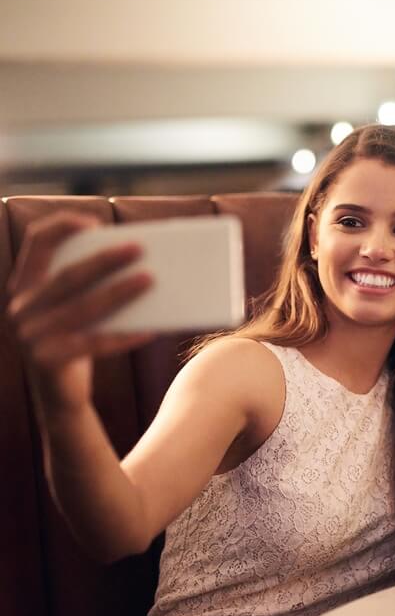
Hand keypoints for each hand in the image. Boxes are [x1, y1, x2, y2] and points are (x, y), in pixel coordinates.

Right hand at [6, 212, 154, 411]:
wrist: (60, 394)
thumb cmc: (77, 339)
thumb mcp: (75, 309)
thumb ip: (90, 286)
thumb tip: (141, 262)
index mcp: (25, 285)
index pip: (37, 243)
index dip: (62, 226)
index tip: (95, 222)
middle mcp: (20, 308)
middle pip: (68, 276)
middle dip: (105, 259)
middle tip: (139, 248)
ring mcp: (30, 336)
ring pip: (83, 308)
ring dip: (119, 292)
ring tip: (151, 280)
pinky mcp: (48, 361)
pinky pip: (94, 344)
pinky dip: (125, 335)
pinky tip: (152, 329)